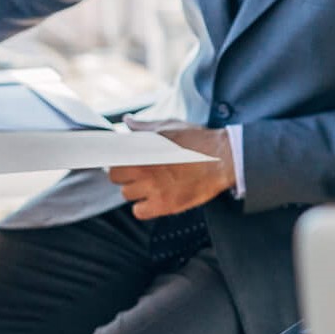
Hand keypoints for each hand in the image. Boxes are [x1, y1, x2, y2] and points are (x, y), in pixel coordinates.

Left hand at [107, 119, 236, 218]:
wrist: (223, 158)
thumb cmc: (199, 141)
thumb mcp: (170, 126)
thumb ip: (144, 126)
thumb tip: (128, 122)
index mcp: (142, 148)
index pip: (111, 158)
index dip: (118, 159)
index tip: (124, 161)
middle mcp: (143, 168)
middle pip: (115, 177)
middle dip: (125, 174)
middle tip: (140, 173)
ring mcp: (153, 188)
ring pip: (126, 195)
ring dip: (136, 191)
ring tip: (152, 185)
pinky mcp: (164, 205)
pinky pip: (139, 212)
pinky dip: (144, 207)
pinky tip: (155, 199)